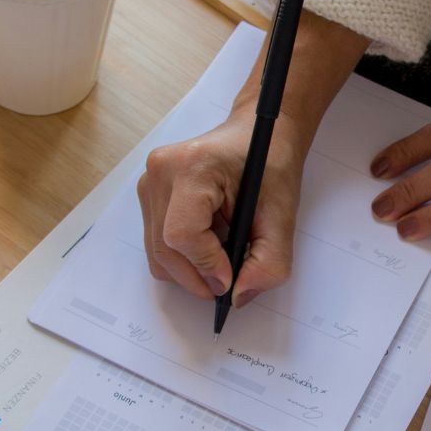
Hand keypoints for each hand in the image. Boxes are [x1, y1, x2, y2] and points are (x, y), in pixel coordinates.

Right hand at [137, 108, 308, 302]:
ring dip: (192, 269)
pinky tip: (210, 242)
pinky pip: (157, 244)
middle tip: (231, 280)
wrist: (256, 133)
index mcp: (193, 165)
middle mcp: (160, 171)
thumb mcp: (283, 213)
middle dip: (199, 276)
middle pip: (165, 250)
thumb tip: (238, 297)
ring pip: (158, 254)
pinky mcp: (148, 194)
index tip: (232, 278)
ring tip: (223, 254)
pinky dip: (184, 256)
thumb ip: (270, 261)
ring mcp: (148, 182)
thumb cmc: (270, 162)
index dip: (207, 266)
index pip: (182, 234)